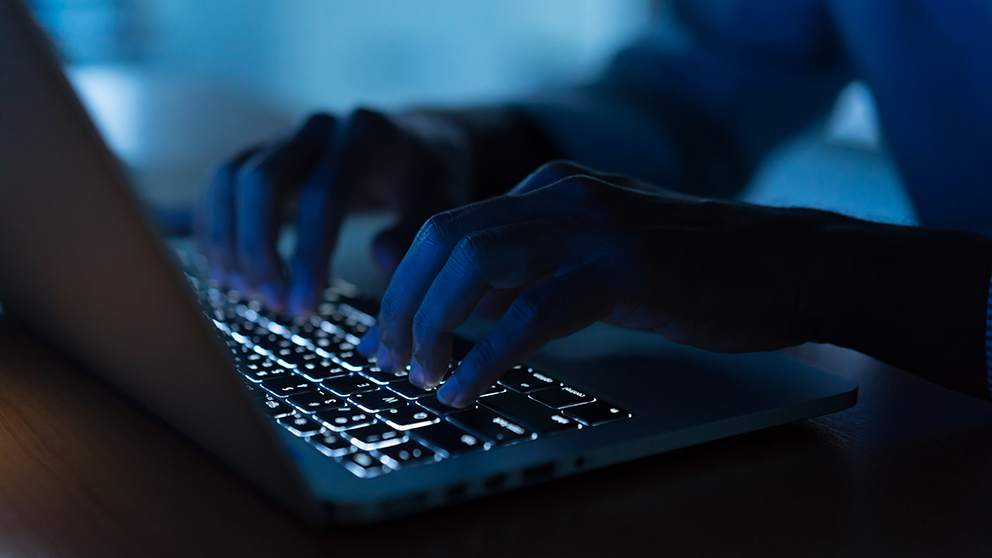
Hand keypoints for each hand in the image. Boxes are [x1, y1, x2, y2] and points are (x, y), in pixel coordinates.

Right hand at [195, 109, 468, 315]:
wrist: (415, 146)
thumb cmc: (428, 182)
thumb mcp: (442, 204)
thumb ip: (416, 231)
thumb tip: (382, 259)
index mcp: (366, 136)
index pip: (322, 196)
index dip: (307, 256)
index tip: (304, 308)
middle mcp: (318, 129)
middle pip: (261, 182)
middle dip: (259, 251)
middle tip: (274, 305)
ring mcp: (286, 137)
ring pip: (230, 180)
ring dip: (229, 241)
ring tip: (247, 293)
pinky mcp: (263, 153)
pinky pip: (221, 184)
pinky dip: (216, 228)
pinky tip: (229, 272)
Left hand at [362, 161, 836, 406]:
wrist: (790, 262)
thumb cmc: (696, 270)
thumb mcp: (595, 258)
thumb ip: (530, 270)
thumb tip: (460, 307)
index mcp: (548, 188)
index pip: (447, 227)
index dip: (402, 284)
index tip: (385, 335)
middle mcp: (560, 194)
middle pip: (443, 240)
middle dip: (402, 305)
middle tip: (390, 360)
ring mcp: (592, 226)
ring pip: (474, 264)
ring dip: (433, 326)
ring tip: (422, 377)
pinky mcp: (624, 268)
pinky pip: (532, 310)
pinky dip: (487, 355)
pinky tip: (467, 387)